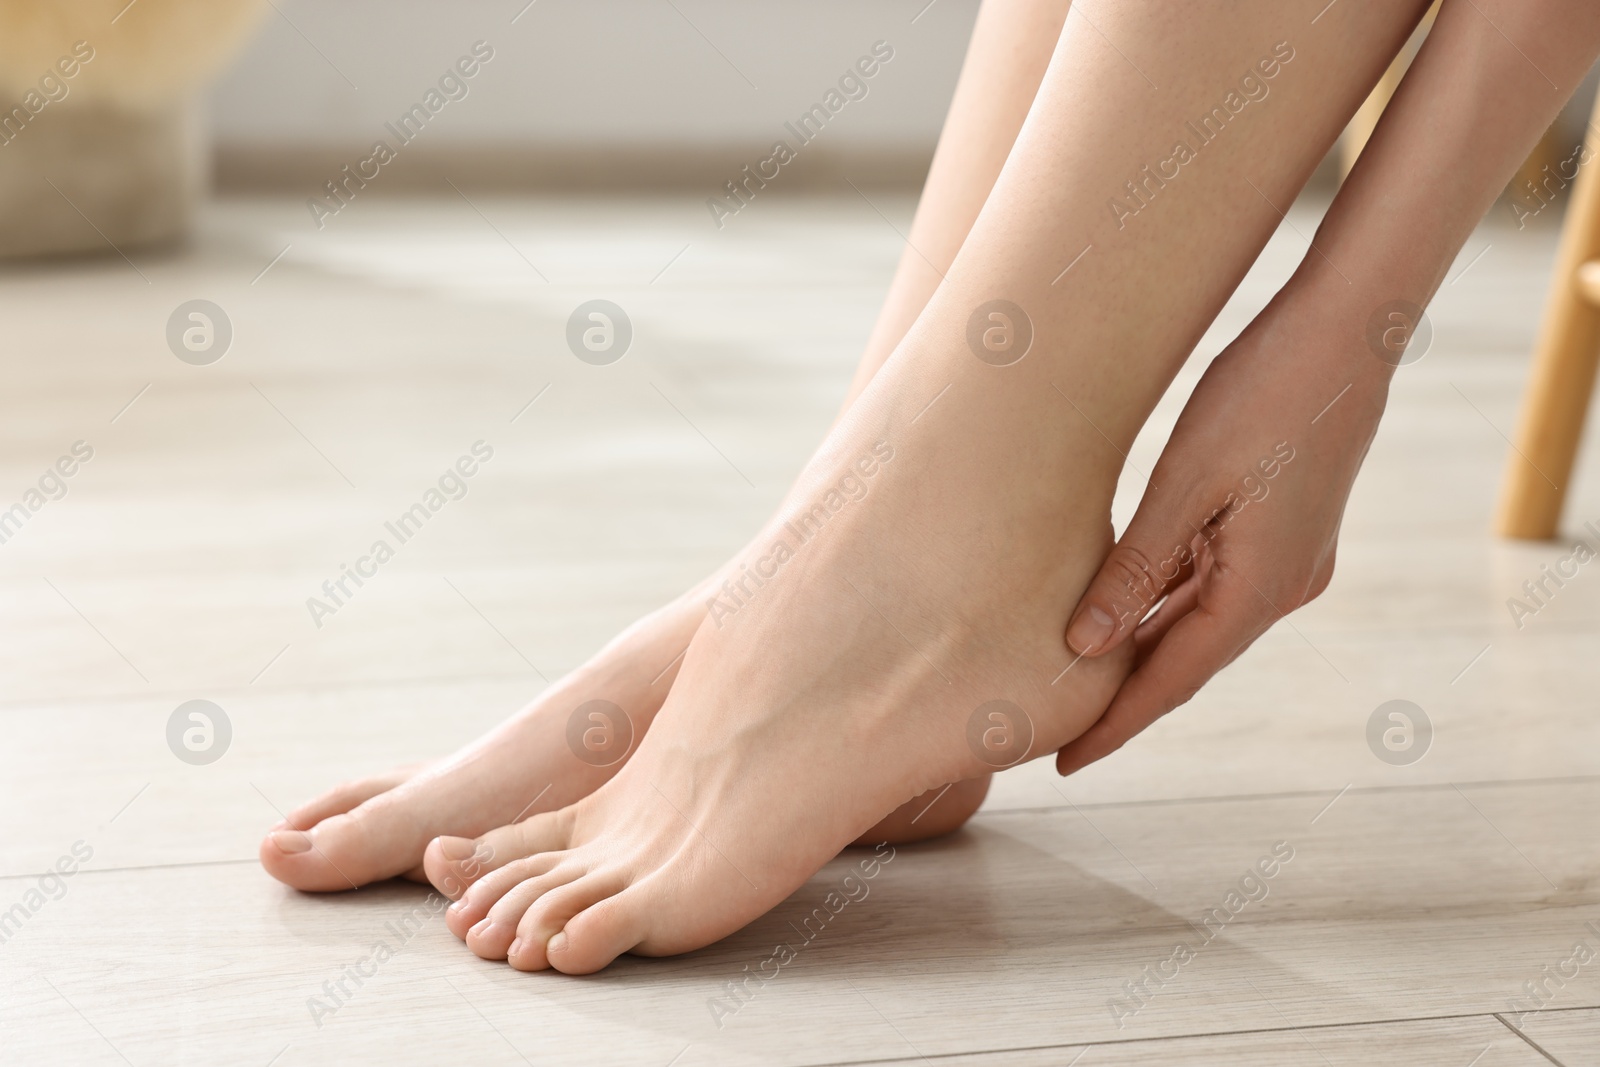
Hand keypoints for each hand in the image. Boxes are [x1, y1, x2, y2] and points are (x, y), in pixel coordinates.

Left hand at [1055, 294, 1388, 774]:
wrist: (1345, 333)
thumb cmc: (1261, 395)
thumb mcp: (1184, 484)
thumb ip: (1134, 570)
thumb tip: (1085, 643)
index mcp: (1258, 590)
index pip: (1171, 680)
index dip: (1116, 724)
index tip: (1065, 763)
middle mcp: (1280, 590)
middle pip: (1186, 661)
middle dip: (1123, 699)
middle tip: (1057, 734)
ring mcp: (1288, 564)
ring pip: (1200, 625)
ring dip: (1144, 653)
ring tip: (1078, 681)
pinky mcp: (1284, 535)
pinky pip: (1215, 588)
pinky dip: (1168, 606)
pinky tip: (1124, 611)